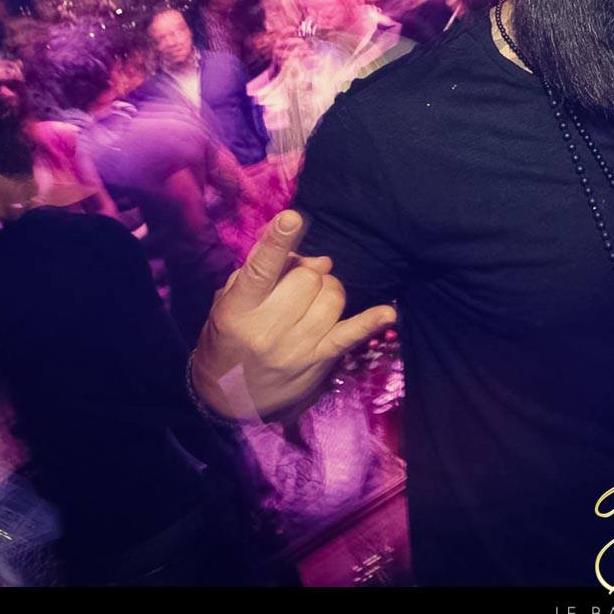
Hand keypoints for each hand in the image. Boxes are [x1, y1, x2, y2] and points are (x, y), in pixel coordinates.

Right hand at [192, 210, 396, 420]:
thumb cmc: (228, 337)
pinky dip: (370, 322)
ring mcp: (295, 348)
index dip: (277, 242)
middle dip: (307, 272)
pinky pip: (349, 336)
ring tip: (312, 299)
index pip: (260, 269)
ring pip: (331, 298)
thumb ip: (263, 271)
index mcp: (238, 309)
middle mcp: (267, 329)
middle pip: (307, 278)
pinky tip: (387, 313)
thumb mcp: (230, 301)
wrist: (225, 396)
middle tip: (297, 281)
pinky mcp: (317, 362)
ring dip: (327, 290)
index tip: (292, 217)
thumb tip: (313, 258)